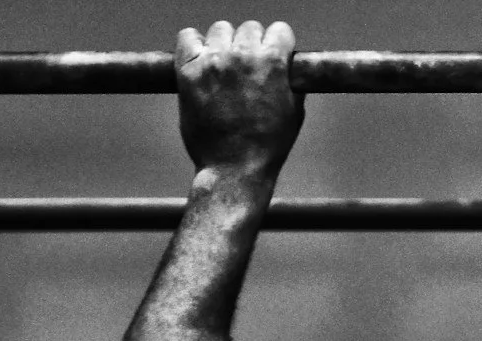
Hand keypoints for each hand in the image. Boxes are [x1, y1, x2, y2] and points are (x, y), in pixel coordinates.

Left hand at [176, 20, 302, 178]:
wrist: (234, 171)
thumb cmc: (266, 148)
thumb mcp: (294, 113)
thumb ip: (292, 82)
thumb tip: (289, 66)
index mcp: (273, 62)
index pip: (279, 30)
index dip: (278, 45)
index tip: (272, 57)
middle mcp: (243, 55)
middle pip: (249, 28)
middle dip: (251, 46)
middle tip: (247, 72)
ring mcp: (214, 61)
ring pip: (220, 30)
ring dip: (224, 45)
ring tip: (224, 70)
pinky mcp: (189, 70)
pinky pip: (188, 37)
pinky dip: (194, 45)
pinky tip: (201, 62)